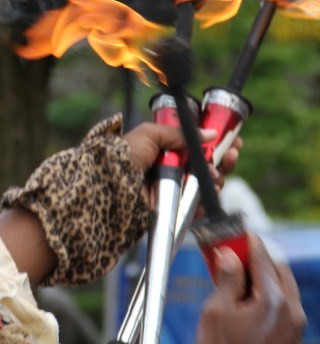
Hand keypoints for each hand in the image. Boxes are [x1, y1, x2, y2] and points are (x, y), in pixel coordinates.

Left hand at [123, 121, 240, 201]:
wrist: (110, 187)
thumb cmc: (124, 158)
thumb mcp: (150, 134)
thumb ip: (179, 133)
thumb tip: (209, 133)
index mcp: (167, 150)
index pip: (199, 146)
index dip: (218, 143)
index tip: (232, 139)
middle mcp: (173, 170)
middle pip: (209, 165)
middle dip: (224, 159)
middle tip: (231, 154)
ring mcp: (175, 190)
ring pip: (208, 186)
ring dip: (218, 178)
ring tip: (215, 174)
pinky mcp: (175, 210)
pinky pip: (199, 208)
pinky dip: (208, 202)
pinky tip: (212, 193)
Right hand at [195, 236, 305, 343]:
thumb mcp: (216, 310)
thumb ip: (227, 279)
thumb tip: (230, 258)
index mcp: (274, 301)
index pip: (264, 259)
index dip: (250, 244)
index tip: (241, 236)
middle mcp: (292, 314)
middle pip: (280, 274)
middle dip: (260, 262)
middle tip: (239, 258)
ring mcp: (295, 333)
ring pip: (285, 296)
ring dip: (266, 285)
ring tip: (240, 286)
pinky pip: (285, 317)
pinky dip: (271, 306)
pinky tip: (249, 311)